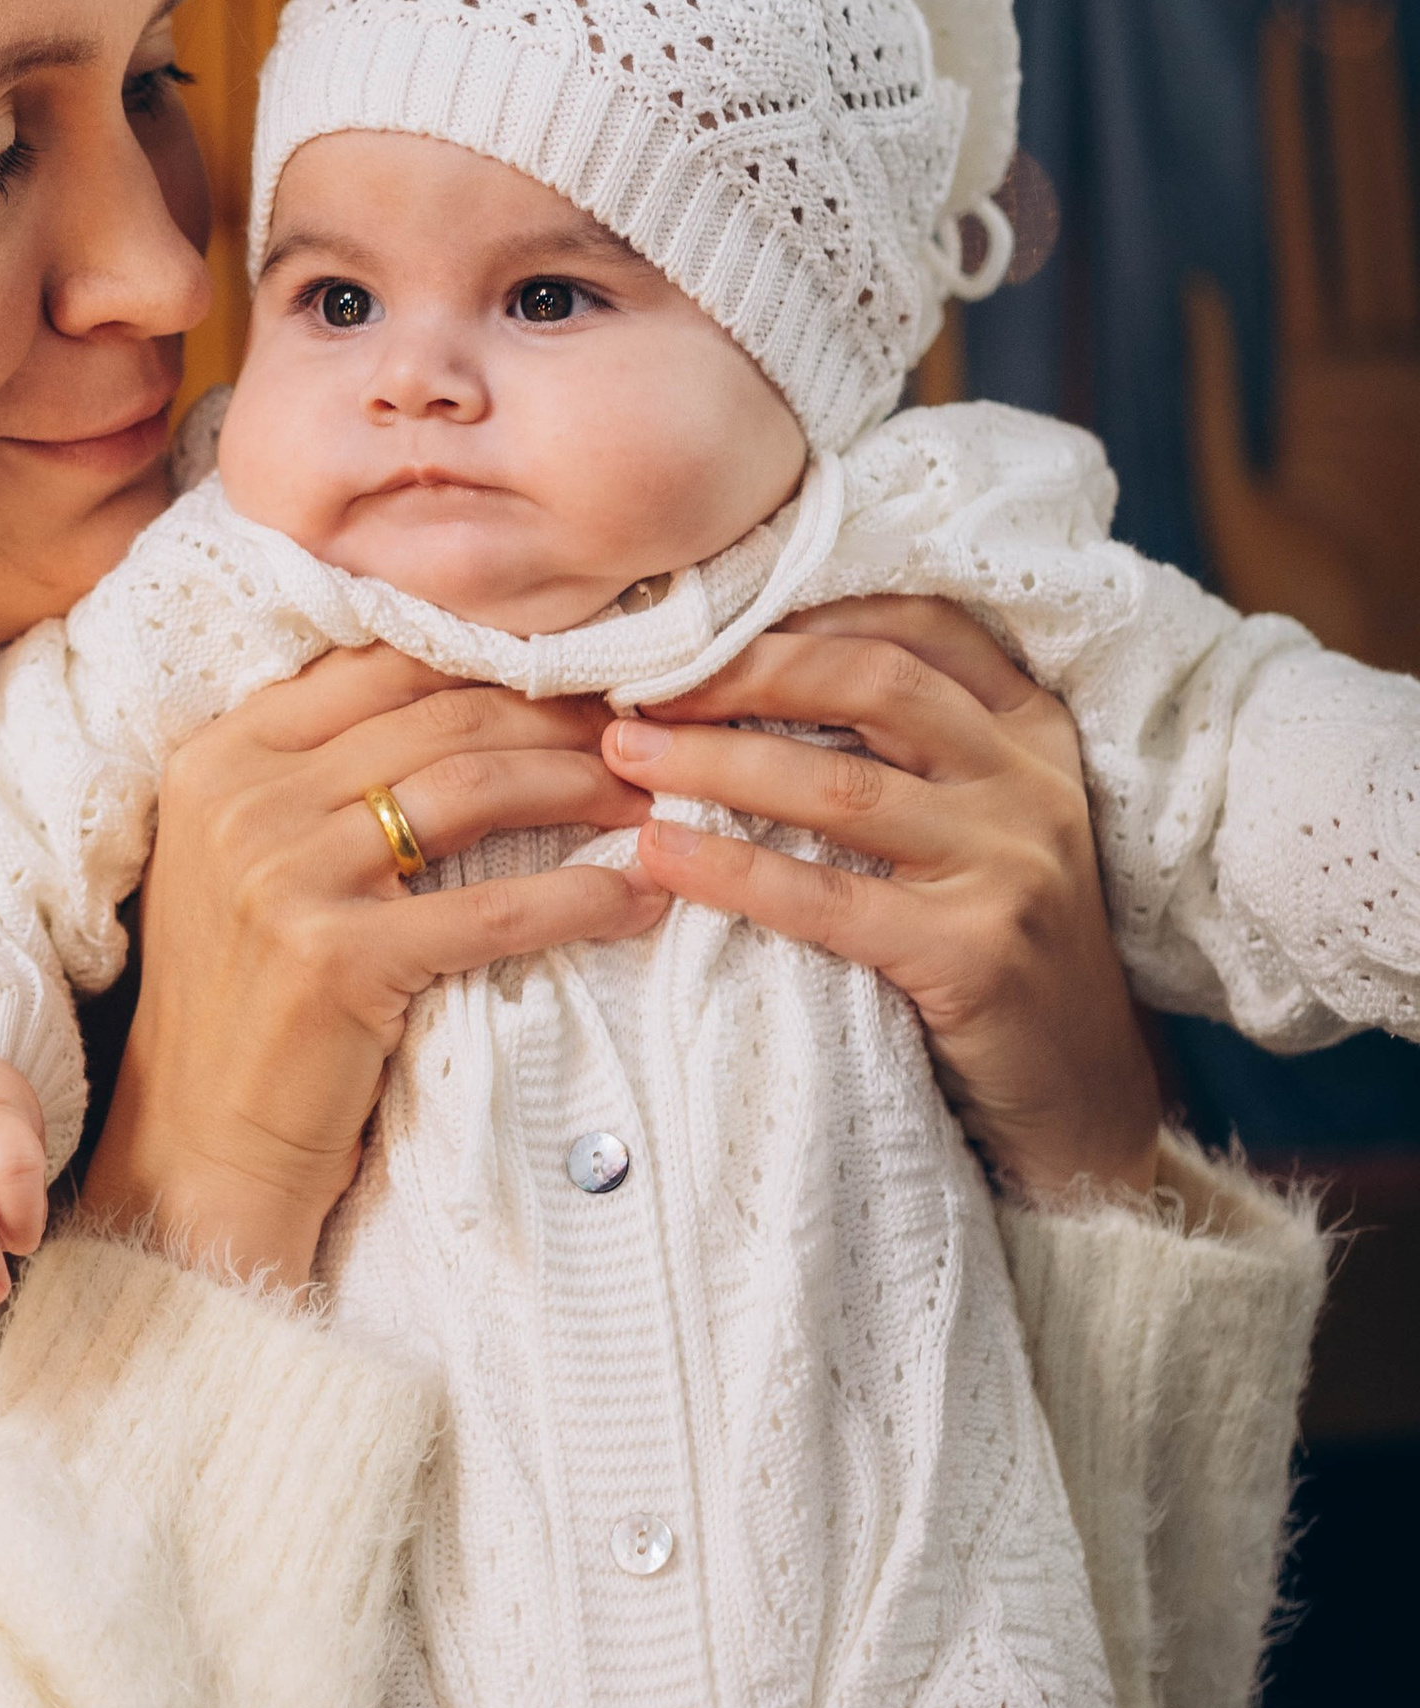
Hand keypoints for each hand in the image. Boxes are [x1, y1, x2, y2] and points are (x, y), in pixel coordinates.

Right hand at [83, 646, 666, 1283]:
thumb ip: (318, 775)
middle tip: (642, 735)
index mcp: (220, 754)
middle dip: (558, 719)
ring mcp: (284, 874)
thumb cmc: (244, 1004)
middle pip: (440, 717)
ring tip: (650, 803)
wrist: (198, 1149)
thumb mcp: (248, 859)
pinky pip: (492, 908)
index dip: (494, 663)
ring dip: (582, 787)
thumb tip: (460, 699)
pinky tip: (635, 897)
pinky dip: (579, 896)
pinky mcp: (337, 958)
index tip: (579, 678)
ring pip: (474, 789)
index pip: (383, 665)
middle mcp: (243, 797)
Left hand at [601, 596, 1160, 1207]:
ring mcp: (1013, 863)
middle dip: (745, 672)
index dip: (806, 613)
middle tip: (639, 684)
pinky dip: (734, 871)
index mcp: (1030, 729)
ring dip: (716, 764)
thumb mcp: (974, 825)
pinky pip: (832, 899)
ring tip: (626, 755)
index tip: (704, 619)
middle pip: (872, 683)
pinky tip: (661, 855)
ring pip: (842, 786)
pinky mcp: (979, 952)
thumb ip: (901, 753)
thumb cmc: (993, 944)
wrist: (1082, 1094)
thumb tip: (741, 683)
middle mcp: (1030, 781)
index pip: (919, 628)